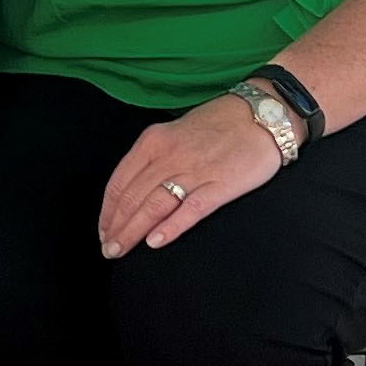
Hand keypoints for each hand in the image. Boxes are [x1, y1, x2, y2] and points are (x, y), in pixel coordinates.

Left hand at [97, 97, 285, 258]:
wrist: (262, 114)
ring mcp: (194, 171)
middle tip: (108, 249)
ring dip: (133, 231)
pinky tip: (155, 242)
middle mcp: (169, 155)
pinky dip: (170, 227)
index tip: (103, 230)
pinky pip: (190, 209)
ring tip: (121, 250)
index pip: (119, 182)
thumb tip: (134, 189)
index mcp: (153, 141)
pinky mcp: (220, 185)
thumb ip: (154, 157)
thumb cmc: (218, 124)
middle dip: (116, 227)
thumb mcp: (174, 132)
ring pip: (153, 205)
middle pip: (132, 197)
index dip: (107, 210)